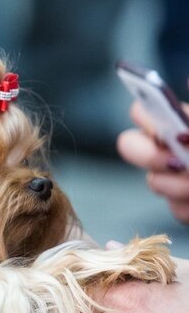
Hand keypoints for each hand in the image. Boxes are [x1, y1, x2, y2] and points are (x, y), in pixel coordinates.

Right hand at [118, 101, 188, 222]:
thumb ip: (186, 121)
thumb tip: (183, 102)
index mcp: (176, 124)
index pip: (141, 111)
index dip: (144, 117)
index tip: (163, 131)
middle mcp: (169, 148)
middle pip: (130, 146)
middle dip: (148, 156)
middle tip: (176, 163)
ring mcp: (173, 178)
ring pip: (155, 182)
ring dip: (178, 187)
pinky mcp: (182, 206)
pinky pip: (176, 210)